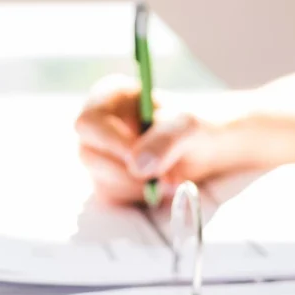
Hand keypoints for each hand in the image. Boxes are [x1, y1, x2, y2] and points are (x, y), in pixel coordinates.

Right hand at [73, 75, 228, 204]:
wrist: (206, 149)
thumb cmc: (193, 127)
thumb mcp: (187, 126)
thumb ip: (165, 140)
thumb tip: (137, 165)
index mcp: (109, 97)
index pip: (89, 122)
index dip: (112, 144)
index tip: (140, 161)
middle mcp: (98, 125)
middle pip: (89, 154)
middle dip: (129, 173)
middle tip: (165, 179)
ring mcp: (99, 154)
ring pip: (101, 179)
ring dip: (139, 187)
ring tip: (171, 179)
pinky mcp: (107, 180)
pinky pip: (113, 196)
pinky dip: (139, 196)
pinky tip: (159, 185)